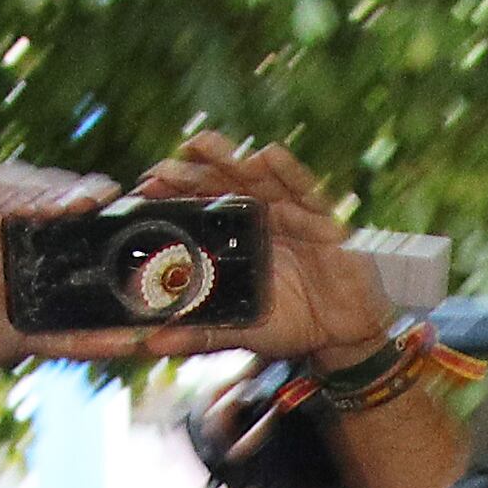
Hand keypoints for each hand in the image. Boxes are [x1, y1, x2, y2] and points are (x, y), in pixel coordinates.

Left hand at [124, 130, 402, 368]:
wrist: (342, 336)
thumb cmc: (293, 324)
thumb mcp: (242, 330)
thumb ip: (202, 333)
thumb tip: (154, 343)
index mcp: (237, 241)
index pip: (201, 208)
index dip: (175, 195)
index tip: (145, 188)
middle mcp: (260, 220)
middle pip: (223, 186)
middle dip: (193, 173)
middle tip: (163, 167)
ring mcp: (291, 215)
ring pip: (258, 179)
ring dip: (230, 160)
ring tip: (202, 144)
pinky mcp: (323, 219)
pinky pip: (305, 190)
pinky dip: (289, 172)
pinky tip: (268, 155)